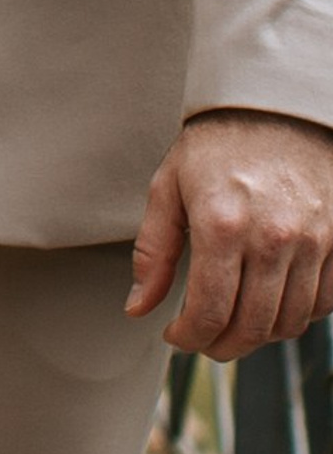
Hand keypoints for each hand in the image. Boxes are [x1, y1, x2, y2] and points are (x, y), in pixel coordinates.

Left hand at [128, 108, 332, 356]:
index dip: (188, 337)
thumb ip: (153, 252)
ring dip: (257, 338)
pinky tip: (269, 305)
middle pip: (251, 327)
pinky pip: (322, 305)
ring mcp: (312, 242)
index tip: (175, 336)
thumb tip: (138, 308)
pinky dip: (295, 317)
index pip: (209, 312)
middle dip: (220, 346)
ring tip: (233, 326)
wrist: (275, 107)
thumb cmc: (216, 145)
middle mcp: (272, 238)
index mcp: (222, 224)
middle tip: (203, 342)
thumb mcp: (169, 186)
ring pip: (288, 323)